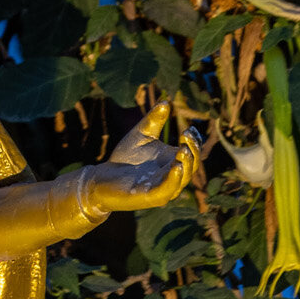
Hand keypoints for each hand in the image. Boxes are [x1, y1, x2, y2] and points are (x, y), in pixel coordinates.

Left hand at [79, 103, 200, 217]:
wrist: (104, 177)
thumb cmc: (126, 157)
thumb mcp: (141, 134)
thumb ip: (154, 120)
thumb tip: (165, 101)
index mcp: (172, 160)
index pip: (192, 152)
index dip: (195, 141)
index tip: (190, 128)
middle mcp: (172, 175)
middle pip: (191, 165)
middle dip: (192, 150)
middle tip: (186, 135)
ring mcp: (163, 187)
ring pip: (183, 179)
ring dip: (186, 164)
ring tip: (183, 149)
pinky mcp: (151, 196)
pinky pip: (167, 190)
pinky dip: (174, 179)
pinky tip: (177, 166)